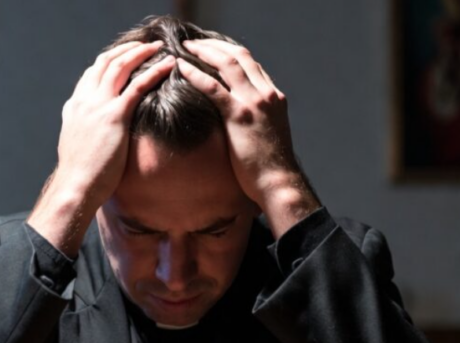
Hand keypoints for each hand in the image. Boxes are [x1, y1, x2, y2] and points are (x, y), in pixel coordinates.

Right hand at [27, 42, 175, 255]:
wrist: (76, 186)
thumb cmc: (81, 175)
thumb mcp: (78, 145)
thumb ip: (86, 130)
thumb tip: (97, 132)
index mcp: (75, 106)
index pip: (92, 73)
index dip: (111, 61)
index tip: (127, 56)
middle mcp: (84, 100)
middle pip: (105, 62)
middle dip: (127, 50)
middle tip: (146, 45)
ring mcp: (97, 105)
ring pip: (120, 66)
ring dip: (141, 53)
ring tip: (158, 48)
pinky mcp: (113, 116)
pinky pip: (137, 86)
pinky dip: (154, 71)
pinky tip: (168, 65)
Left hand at [178, 39, 319, 236]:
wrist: (278, 182)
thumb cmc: (269, 166)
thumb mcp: (267, 134)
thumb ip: (256, 119)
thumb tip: (236, 118)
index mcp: (274, 97)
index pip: (251, 64)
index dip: (229, 53)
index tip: (211, 50)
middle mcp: (267, 94)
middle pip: (240, 56)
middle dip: (215, 46)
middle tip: (194, 44)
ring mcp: (254, 103)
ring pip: (227, 64)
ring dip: (204, 51)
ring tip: (185, 48)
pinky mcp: (240, 115)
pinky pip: (214, 87)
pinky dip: (195, 73)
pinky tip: (181, 68)